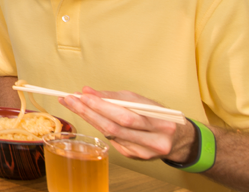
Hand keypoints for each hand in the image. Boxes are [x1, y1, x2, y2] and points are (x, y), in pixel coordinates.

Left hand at [58, 87, 193, 161]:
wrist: (177, 139)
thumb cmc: (159, 116)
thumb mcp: (144, 101)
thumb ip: (116, 97)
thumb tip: (89, 92)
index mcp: (160, 123)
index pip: (125, 115)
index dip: (101, 106)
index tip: (82, 95)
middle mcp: (153, 141)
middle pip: (114, 128)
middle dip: (89, 112)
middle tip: (70, 100)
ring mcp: (143, 153)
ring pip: (110, 135)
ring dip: (89, 118)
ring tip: (73, 105)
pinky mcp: (134, 157)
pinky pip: (112, 140)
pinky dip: (99, 126)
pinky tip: (88, 116)